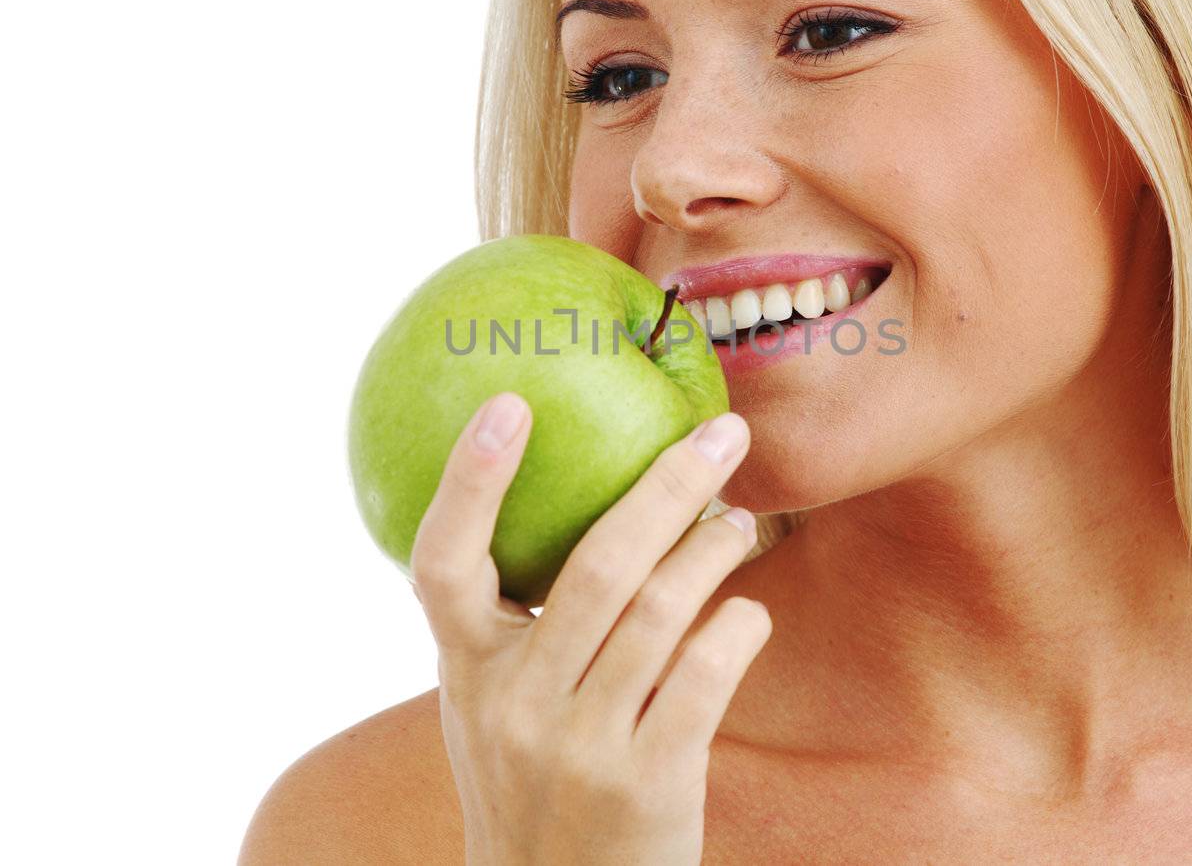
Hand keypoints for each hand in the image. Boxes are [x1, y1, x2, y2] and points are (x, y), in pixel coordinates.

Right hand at [409, 391, 768, 865]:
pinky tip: (748, 610)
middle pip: (598, 567)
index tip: (508, 403)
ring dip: (715, 550)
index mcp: (467, 673)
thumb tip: (579, 510)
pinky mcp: (649, 785)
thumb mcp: (494, 712)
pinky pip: (706, 675)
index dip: (470, 482)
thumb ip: (515, 631)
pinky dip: (737, 627)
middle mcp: (515, 705)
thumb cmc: (533, 787)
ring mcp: (581, 747)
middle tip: (724, 435)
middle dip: (669, 486)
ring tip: (739, 521)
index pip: (443, 564)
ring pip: (663, 612)